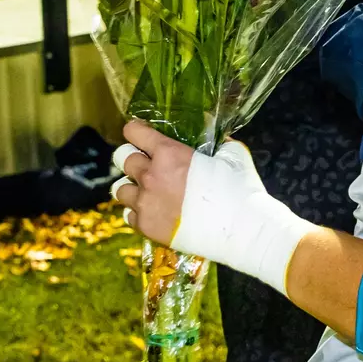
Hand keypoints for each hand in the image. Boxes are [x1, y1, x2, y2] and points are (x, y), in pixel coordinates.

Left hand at [111, 120, 312, 295]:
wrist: (242, 229)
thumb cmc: (241, 189)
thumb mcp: (233, 155)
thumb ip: (216, 145)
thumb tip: (214, 141)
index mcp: (169, 153)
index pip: (134, 132)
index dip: (137, 132)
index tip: (141, 136)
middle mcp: (150, 175)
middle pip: (122, 159)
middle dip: (134, 159)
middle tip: (148, 166)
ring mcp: (145, 202)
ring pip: (120, 188)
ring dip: (133, 187)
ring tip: (149, 193)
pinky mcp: (146, 226)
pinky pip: (130, 214)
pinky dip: (140, 212)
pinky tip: (156, 212)